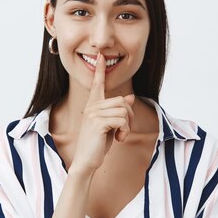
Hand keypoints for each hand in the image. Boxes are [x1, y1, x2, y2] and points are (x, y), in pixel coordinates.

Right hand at [69, 52, 135, 174]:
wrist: (86, 161)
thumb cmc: (97, 144)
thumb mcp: (111, 126)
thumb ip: (118, 111)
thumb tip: (130, 98)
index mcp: (93, 106)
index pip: (97, 84)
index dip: (100, 71)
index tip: (101, 57)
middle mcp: (91, 107)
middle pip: (122, 101)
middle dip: (129, 117)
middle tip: (123, 130)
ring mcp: (93, 114)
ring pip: (124, 111)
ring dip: (127, 126)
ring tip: (120, 136)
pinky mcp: (98, 122)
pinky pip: (122, 120)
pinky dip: (125, 131)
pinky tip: (119, 139)